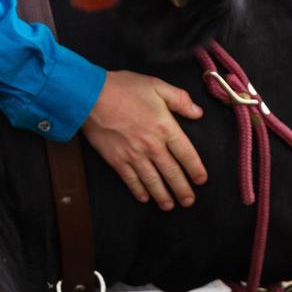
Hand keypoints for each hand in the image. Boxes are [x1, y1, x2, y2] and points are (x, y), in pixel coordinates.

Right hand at [81, 70, 206, 210]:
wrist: (90, 96)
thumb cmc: (124, 88)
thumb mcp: (156, 85)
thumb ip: (179, 99)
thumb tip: (198, 112)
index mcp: (165, 127)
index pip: (186, 153)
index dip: (195, 169)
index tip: (201, 180)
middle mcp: (152, 146)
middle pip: (172, 172)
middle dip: (182, 189)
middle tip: (189, 202)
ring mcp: (133, 155)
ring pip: (153, 181)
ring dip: (163, 196)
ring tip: (169, 206)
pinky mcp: (116, 160)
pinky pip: (130, 180)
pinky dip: (138, 191)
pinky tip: (144, 197)